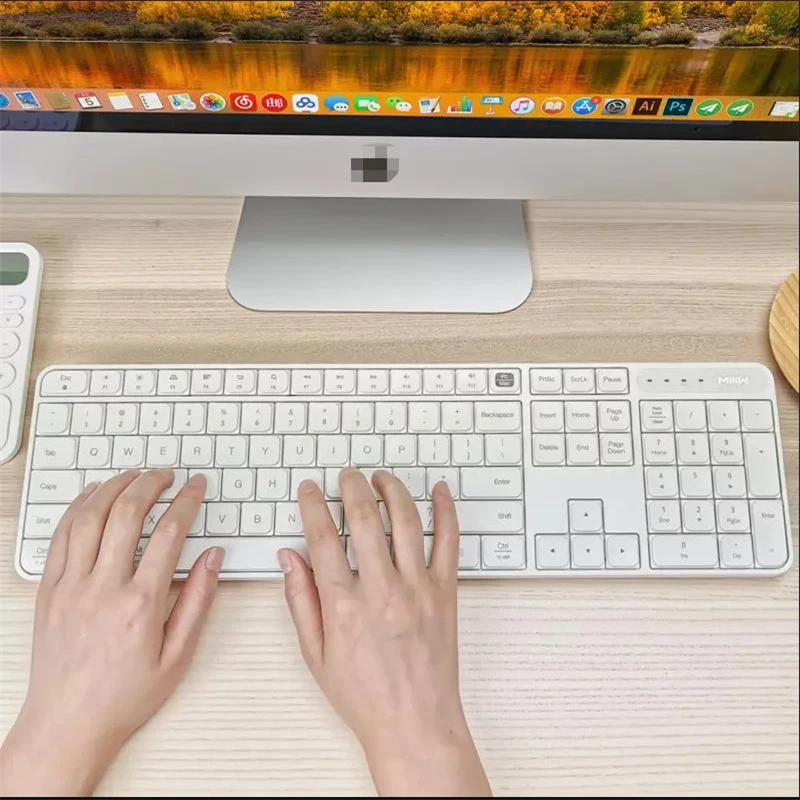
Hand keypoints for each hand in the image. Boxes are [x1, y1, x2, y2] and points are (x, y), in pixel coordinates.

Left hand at [0, 469, 223, 796]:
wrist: (68, 724)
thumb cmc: (124, 695)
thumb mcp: (178, 656)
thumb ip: (198, 601)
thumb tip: (213, 557)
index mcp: (141, 604)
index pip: (169, 533)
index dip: (187, 501)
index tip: (196, 486)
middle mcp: (103, 588)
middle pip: (127, 513)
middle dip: (151, 483)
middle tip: (166, 474)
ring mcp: (70, 587)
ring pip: (89, 517)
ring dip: (113, 487)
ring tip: (132, 474)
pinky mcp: (48, 591)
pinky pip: (60, 536)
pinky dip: (77, 507)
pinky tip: (92, 495)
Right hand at [279, 468, 490, 796]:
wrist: (414, 724)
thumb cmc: (363, 695)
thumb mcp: (315, 654)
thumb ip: (300, 600)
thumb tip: (289, 556)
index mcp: (344, 606)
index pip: (321, 538)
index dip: (313, 505)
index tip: (310, 489)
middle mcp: (382, 591)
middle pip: (364, 519)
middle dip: (352, 487)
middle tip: (346, 475)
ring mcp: (418, 588)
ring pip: (406, 521)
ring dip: (392, 490)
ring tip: (381, 477)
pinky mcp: (445, 592)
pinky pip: (449, 541)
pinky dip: (447, 511)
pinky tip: (441, 491)